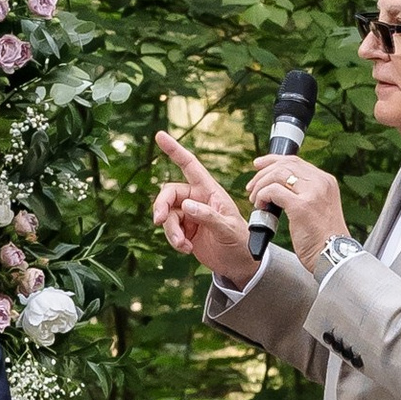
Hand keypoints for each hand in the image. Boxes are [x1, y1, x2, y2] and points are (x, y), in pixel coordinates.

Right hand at [152, 133, 254, 279]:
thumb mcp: (227, 229)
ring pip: (167, 214)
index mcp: (210, 191)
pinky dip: (174, 240)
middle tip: (159, 221)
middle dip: (161, 206)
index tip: (160, 136)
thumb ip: (208, 216)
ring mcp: (189, 214)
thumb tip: (186, 206)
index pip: (190, 166)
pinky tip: (187, 249)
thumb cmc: (241, 242)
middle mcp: (197, 199)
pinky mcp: (185, 229)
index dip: (175, 150)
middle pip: (169, 193)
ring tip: (183, 244)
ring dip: (170, 230)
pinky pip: (169, 230)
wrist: (239, 264)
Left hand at [244, 152, 346, 271]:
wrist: (333, 256)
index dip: (273, 160)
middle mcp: (321, 183)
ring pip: (277, 174)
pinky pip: (273, 191)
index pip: (295, 161)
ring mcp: (312, 193)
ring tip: (255, 199)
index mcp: (326, 181)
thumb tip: (279, 187)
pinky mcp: (302, 206)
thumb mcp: (320, 208)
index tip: (258, 166)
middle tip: (251, 187)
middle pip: (285, 164)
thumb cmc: (323, 238)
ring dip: (260, 185)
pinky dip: (262, 196)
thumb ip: (305, 194)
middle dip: (262, 173)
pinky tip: (260, 206)